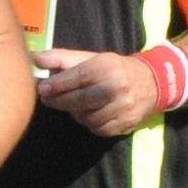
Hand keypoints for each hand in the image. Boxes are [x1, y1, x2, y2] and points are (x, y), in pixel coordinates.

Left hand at [34, 47, 159, 136]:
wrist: (152, 83)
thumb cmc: (114, 68)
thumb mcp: (91, 58)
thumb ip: (63, 58)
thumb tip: (35, 59)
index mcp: (108, 67)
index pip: (78, 77)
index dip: (58, 85)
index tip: (42, 89)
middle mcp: (117, 87)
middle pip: (81, 100)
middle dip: (60, 101)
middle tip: (47, 100)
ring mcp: (123, 107)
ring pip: (87, 117)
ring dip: (75, 113)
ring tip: (72, 105)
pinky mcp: (125, 123)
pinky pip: (98, 129)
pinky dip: (89, 123)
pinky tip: (88, 114)